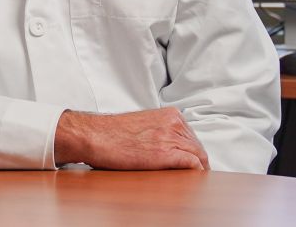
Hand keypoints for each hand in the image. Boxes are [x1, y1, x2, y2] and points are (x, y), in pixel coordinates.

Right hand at [53, 107, 209, 169]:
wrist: (96, 136)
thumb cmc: (112, 133)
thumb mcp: (143, 124)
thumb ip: (159, 130)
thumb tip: (166, 145)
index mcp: (170, 115)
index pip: (191, 135)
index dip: (193, 151)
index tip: (193, 162)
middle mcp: (173, 123)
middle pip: (197, 146)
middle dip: (198, 161)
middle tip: (197, 174)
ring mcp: (170, 137)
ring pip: (198, 155)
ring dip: (199, 168)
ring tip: (196, 180)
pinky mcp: (166, 154)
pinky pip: (192, 163)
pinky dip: (196, 172)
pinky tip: (193, 179)